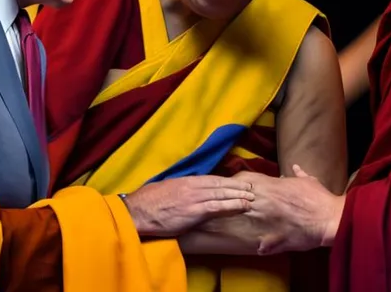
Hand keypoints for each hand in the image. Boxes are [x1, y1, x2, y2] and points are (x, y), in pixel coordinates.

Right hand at [122, 175, 253, 237]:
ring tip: (252, 197)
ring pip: (222, 194)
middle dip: (237, 186)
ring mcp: (195, 198)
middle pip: (220, 184)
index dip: (227, 181)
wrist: (139, 210)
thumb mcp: (167, 189)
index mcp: (187, 180)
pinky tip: (242, 206)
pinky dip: (232, 206)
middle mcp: (193, 186)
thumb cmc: (149, 201)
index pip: (212, 179)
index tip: (238, 182)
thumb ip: (180, 189)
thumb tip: (186, 190)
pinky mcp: (194, 211)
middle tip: (251, 187)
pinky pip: (217, 207)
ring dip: (239, 195)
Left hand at [237, 165, 344, 254]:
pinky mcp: (281, 238)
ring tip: (241, 226)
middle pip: (245, 201)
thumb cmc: (321, 197)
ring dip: (248, 222)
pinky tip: (260, 248)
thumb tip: (295, 167)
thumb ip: (299, 174)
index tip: (239, 192)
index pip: (249, 184)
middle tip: (235, 207)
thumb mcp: (309, 181)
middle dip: (239, 203)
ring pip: (251, 220)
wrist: (332, 217)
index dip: (242, 188)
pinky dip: (263, 247)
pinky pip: (267, 245)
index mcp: (275, 188)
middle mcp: (270, 202)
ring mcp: (274, 220)